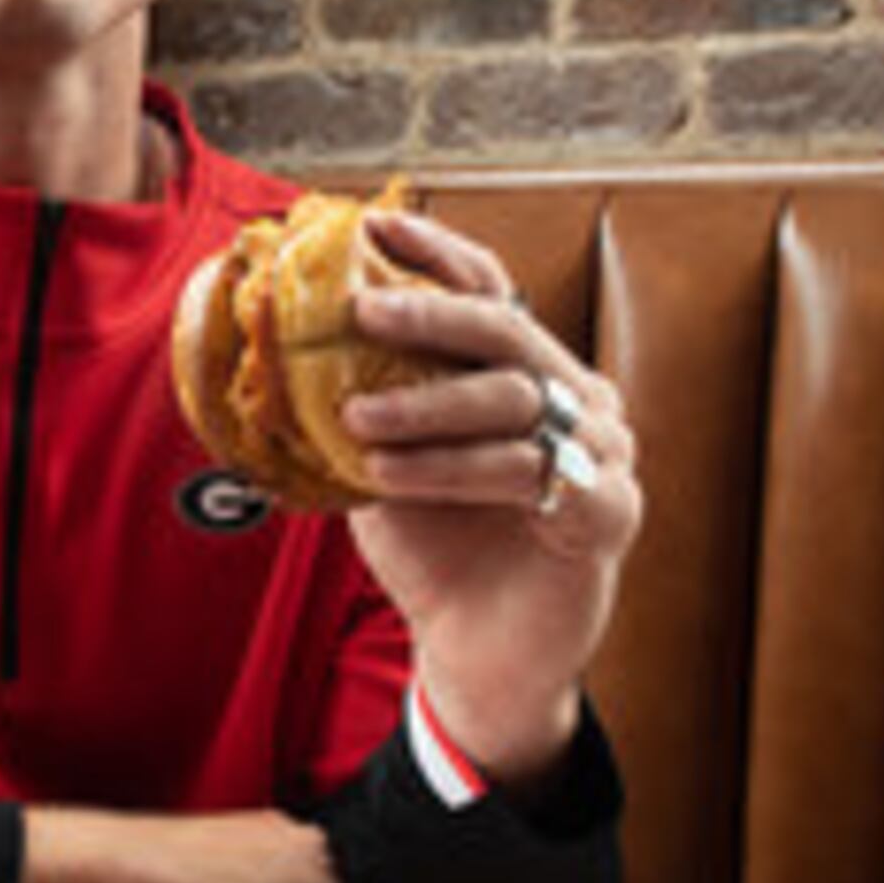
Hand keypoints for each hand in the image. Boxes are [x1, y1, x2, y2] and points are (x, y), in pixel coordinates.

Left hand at [332, 211, 641, 789]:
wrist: (478, 655)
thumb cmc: (438, 552)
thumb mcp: (381, 466)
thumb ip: (358, 408)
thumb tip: (276, 352)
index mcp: (529, 374)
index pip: (492, 291)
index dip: (438, 256)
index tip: (375, 227)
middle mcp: (576, 400)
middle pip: (509, 332)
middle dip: (430, 316)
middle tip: (360, 314)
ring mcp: (601, 454)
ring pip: (513, 402)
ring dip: (424, 408)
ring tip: (352, 422)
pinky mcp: (608, 512)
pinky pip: (529, 473)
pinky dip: (453, 470)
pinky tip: (391, 478)